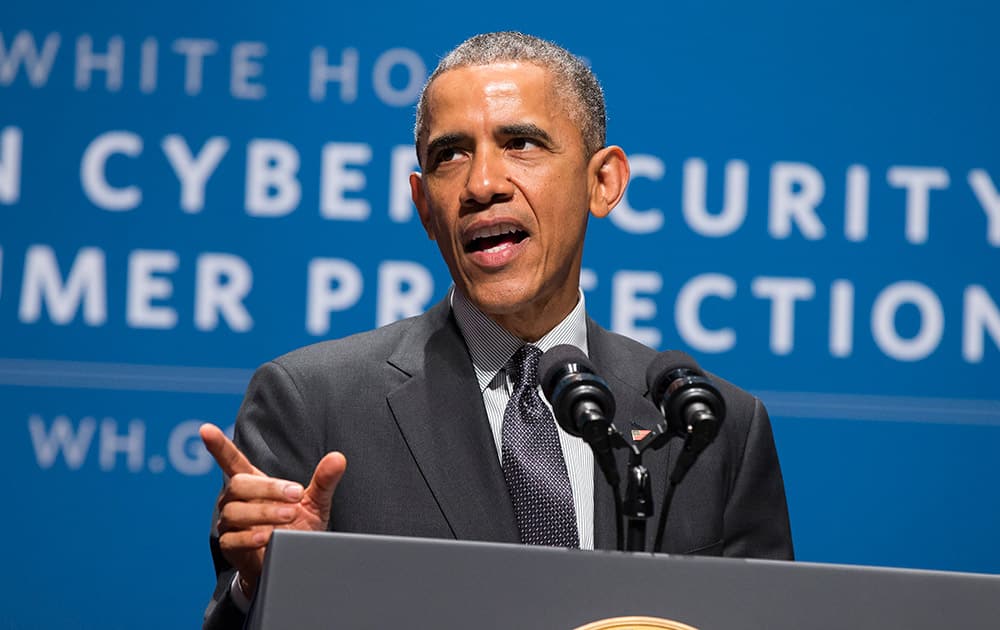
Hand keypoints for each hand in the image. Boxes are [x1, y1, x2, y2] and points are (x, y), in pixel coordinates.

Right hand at [199, 423, 346, 594]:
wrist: (294, 560)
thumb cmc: (299, 527)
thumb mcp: (315, 502)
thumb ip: (324, 480)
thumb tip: (338, 458)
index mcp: (253, 484)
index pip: (232, 461)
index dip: (219, 446)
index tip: (206, 429)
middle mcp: (236, 500)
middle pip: (238, 484)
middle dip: (268, 488)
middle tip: (296, 495)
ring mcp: (231, 523)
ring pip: (235, 511)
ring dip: (264, 512)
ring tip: (289, 517)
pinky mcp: (230, 546)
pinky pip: (233, 538)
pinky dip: (251, 536)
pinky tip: (267, 536)